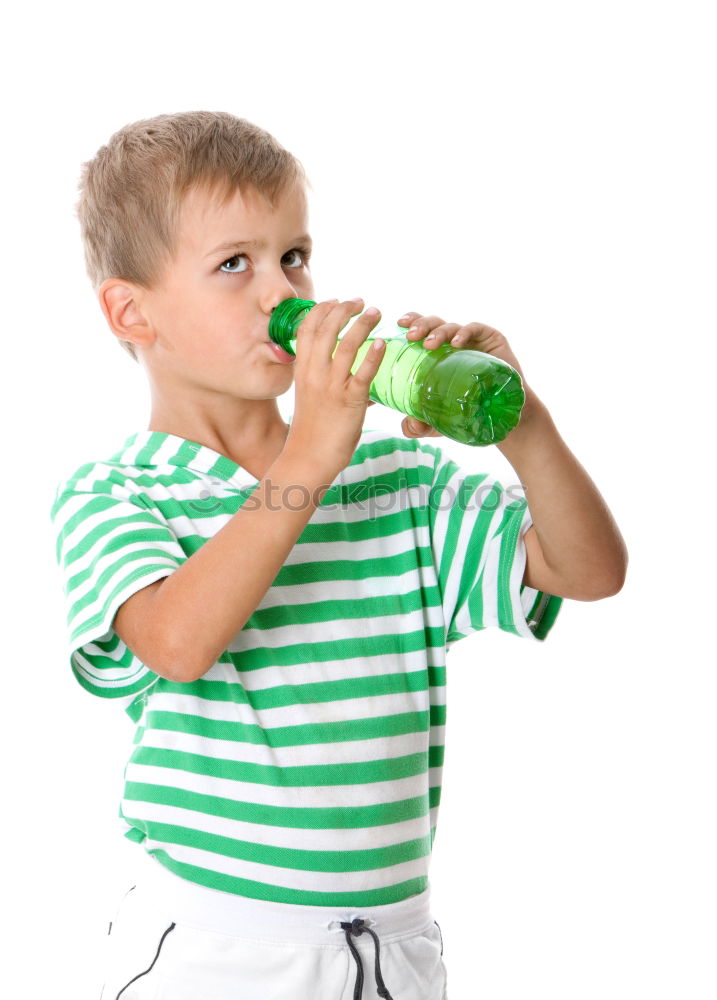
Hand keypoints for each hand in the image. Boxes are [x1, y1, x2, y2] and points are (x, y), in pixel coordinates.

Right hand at [284, 298, 385, 478]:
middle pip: (327, 329)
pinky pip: (363, 373)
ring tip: (376, 313)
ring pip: (347, 345)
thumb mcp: (311, 398)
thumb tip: (355, 375)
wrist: (307, 458)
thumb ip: (326, 381)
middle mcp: (314, 374)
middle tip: (360, 302)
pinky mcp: (350, 402)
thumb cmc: (311, 432)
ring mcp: (332, 387)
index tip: (336, 300)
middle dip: (344, 309)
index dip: (322, 310)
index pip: (307, 329)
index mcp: (302, 371)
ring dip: (363, 324)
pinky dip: (373, 356)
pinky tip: (382, 344)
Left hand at [396, 310, 532, 435]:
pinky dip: (464, 333)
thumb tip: (408, 426)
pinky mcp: (491, 338)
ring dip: (438, 332)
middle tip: (411, 337)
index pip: (421, 329)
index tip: (399, 324)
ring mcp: (472, 339)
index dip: (411, 321)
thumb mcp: (438, 421)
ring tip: (430, 344)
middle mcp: (452, 342)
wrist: (502, 416)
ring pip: (451, 326)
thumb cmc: (467, 412)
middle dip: (421, 325)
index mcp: (436, 352)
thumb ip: (420, 425)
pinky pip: (475, 329)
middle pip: (433, 323)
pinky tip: (457, 343)